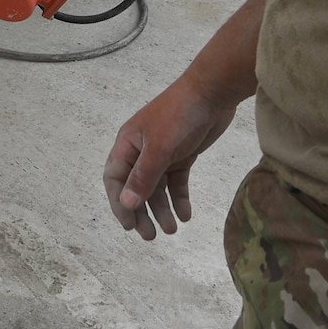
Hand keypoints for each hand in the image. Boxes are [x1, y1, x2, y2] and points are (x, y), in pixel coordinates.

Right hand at [102, 75, 238, 239]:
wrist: (213, 93)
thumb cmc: (180, 115)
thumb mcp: (160, 148)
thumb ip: (143, 177)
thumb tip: (125, 204)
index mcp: (127, 144)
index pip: (114, 179)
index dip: (119, 203)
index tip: (130, 225)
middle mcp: (141, 150)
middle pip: (135, 187)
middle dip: (141, 212)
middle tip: (150, 236)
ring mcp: (162, 153)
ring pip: (157, 187)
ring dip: (162, 209)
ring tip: (172, 229)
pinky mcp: (182, 154)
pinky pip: (176, 181)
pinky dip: (180, 198)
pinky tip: (186, 215)